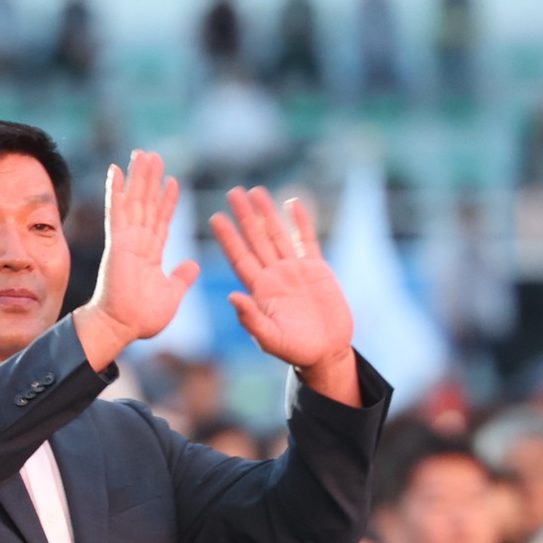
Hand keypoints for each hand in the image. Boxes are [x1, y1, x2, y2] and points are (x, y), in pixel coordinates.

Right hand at [73, 152, 198, 369]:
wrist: (122, 327)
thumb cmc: (142, 318)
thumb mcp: (171, 294)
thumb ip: (181, 278)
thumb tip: (193, 264)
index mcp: (151, 254)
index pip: (161, 220)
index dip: (167, 201)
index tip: (172, 181)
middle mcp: (138, 242)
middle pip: (146, 204)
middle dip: (150, 180)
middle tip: (153, 156)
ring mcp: (127, 240)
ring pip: (135, 201)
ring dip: (139, 177)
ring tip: (143, 154)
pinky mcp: (118, 242)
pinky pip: (117, 211)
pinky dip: (117, 190)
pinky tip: (117, 171)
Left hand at [208, 188, 359, 401]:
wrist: (326, 351)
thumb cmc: (295, 350)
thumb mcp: (270, 338)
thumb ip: (251, 319)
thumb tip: (232, 297)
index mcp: (259, 290)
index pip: (240, 258)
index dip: (229, 238)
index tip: (216, 218)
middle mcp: (273, 275)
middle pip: (256, 239)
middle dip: (244, 217)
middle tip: (232, 192)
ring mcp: (294, 270)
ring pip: (278, 235)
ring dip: (267, 213)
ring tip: (256, 191)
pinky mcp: (316, 269)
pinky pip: (306, 241)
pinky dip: (301, 223)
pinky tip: (293, 204)